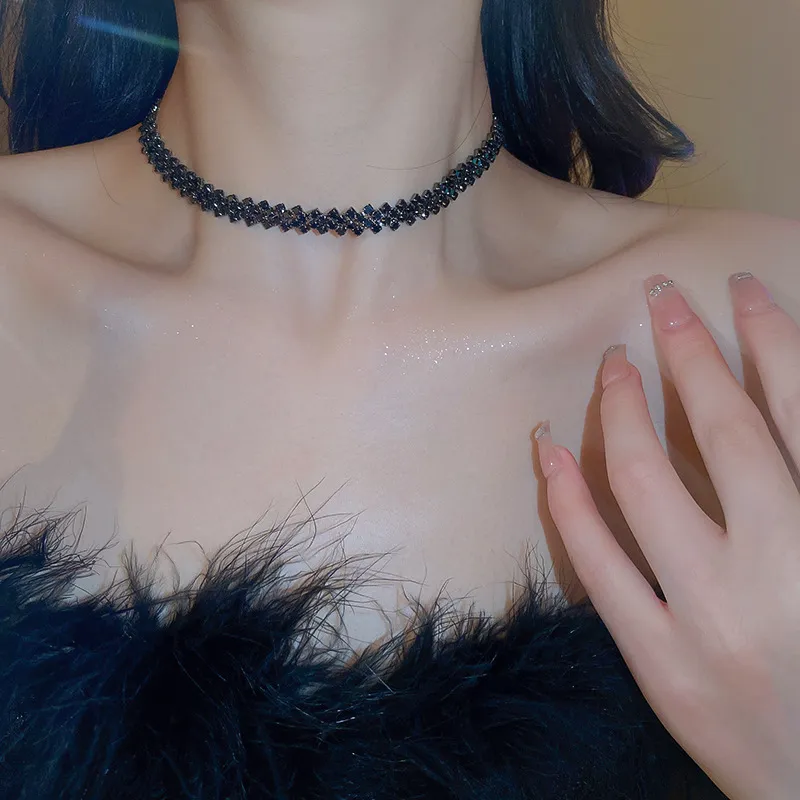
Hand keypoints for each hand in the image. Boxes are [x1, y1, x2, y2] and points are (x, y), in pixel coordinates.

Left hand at [537, 272, 799, 799]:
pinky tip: (545, 447)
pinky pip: (597, 564)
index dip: (773, 343)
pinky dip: (567, 498)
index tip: (741, 291)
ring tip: (613, 364)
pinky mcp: (659, 662)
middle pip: (728, 435)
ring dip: (624, 413)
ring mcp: (710, 619)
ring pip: (649, 486)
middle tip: (662, 299)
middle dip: (694, 356)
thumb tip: (775, 417)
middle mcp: (780, 570)